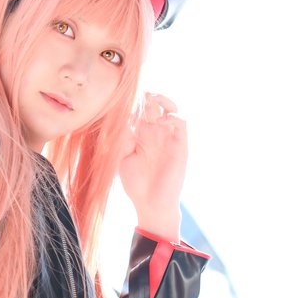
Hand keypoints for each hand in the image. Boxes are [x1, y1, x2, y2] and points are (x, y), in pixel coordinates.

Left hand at [119, 93, 187, 239]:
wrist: (151, 203)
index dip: (132, 102)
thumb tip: (117, 120)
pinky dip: (173, 116)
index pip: (137, 110)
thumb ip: (121, 140)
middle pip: (153, 104)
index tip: (122, 99)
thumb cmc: (136, 184)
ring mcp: (168, 137)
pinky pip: (181, 123)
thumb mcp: (122, 159)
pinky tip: (162, 120)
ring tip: (152, 98)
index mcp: (139, 134)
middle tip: (137, 94)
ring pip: (169, 108)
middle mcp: (154, 132)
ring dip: (162, 100)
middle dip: (145, 97)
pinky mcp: (180, 144)